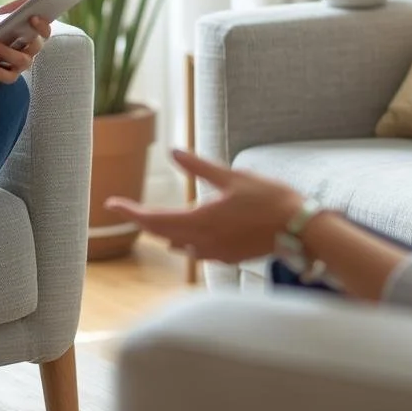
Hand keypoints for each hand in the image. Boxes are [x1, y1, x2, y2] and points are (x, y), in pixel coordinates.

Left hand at [0, 15, 52, 83]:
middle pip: (38, 46)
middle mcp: (29, 53)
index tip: (33, 16)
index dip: (43, 25)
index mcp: (29, 38)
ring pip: (22, 60)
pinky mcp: (9, 78)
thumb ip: (9, 10)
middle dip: (30, 36)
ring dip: (5, 51)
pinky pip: (7, 76)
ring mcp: (20, 66)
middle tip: (17, 26)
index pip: (45, 32)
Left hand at [104, 149, 305, 262]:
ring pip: (179, 244)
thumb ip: (199, 166)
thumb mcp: (232, 176)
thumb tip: (173, 152)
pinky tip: (188, 237)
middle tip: (126, 209)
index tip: (110, 204)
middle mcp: (203, 242)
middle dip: (143, 221)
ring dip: (164, 232)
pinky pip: (198, 252)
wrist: (300, 229)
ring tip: (153, 220)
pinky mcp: (229, 259)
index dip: (130, 212)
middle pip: (162, 234)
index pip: (154, 220)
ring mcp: (216, 254)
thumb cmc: (269, 199)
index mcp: (200, 221)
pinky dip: (187, 241)